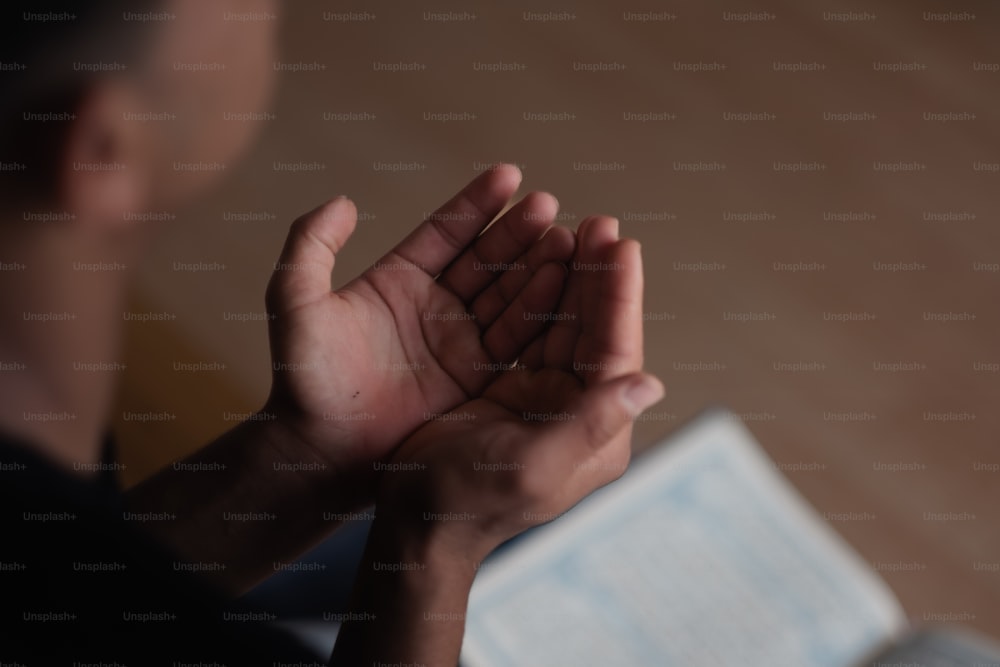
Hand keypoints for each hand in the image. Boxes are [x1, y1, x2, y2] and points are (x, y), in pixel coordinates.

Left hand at [262, 165, 574, 491]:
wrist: (322, 450)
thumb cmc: (303, 379)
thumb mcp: (295, 303)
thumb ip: (310, 246)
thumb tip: (342, 201)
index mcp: (399, 280)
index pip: (447, 231)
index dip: (477, 203)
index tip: (510, 175)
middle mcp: (436, 306)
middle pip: (486, 259)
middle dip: (518, 232)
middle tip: (550, 207)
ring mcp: (460, 342)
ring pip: (508, 296)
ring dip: (537, 268)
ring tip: (567, 241)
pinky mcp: (477, 379)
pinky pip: (515, 342)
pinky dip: (539, 316)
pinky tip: (563, 288)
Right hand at [373, 217, 664, 561]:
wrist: (417, 520)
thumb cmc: (470, 501)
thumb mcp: (534, 467)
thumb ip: (591, 426)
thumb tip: (652, 384)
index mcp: (594, 434)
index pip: (617, 353)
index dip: (620, 298)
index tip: (622, 244)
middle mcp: (576, 412)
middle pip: (594, 331)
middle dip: (599, 277)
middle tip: (600, 224)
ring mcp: (542, 397)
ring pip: (563, 324)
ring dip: (569, 278)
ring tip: (572, 229)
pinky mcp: (508, 387)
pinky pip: (527, 331)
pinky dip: (533, 294)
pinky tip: (534, 261)